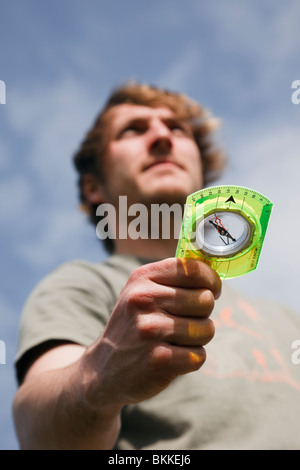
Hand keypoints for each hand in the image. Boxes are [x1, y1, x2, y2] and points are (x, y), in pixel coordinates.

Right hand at [84, 257, 221, 408]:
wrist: (104, 371)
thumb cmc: (134, 327)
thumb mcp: (141, 292)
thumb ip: (174, 279)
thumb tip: (213, 274)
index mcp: (142, 278)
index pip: (193, 269)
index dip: (211, 281)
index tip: (212, 291)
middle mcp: (144, 300)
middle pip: (205, 300)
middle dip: (202, 314)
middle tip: (182, 322)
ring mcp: (150, 329)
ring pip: (206, 329)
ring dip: (197, 339)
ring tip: (174, 341)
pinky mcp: (159, 359)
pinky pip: (199, 356)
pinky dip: (191, 360)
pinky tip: (171, 359)